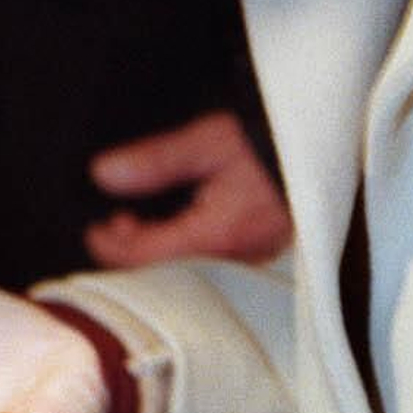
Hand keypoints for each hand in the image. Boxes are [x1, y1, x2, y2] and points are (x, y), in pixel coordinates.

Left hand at [86, 110, 292, 267]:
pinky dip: (181, 248)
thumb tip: (105, 173)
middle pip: (166, 272)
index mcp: (217, 235)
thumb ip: (156, 160)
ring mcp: (249, 259)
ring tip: (136, 221)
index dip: (113, 248)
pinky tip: (174, 225)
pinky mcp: (259, 252)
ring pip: (186, 269)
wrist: (319, 146)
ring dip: (156, 249)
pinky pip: (209, 261)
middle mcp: (234, 258)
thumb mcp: (208, 140)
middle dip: (132, 251)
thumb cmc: (268, 142)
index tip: (94, 230)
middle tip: (114, 223)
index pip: (149, 258)